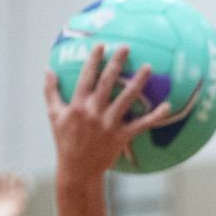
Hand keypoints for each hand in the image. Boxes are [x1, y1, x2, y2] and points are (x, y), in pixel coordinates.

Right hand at [0, 173, 29, 215]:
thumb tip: (25, 193)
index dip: (21, 181)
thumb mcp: (16, 211)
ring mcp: (0, 195)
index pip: (21, 186)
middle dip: (10, 177)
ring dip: (1, 178)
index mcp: (17, 198)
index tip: (21, 176)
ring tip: (0, 174)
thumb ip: (20, 202)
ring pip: (1, 183)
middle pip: (11, 183)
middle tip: (10, 172)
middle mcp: (9, 195)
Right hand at [43, 45, 173, 180]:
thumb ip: (51, 91)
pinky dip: (155, 116)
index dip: (94, 60)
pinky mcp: (121, 136)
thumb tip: (47, 70)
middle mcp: (93, 112)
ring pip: (125, 98)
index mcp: (77, 105)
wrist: (77, 169)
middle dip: (116, 63)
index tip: (102, 45)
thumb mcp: (54, 115)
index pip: (86, 77)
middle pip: (107, 82)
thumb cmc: (65, 140)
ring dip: (137, 82)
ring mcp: (108, 124)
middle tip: (126, 47)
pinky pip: (141, 124)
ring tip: (148, 67)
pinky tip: (167, 105)